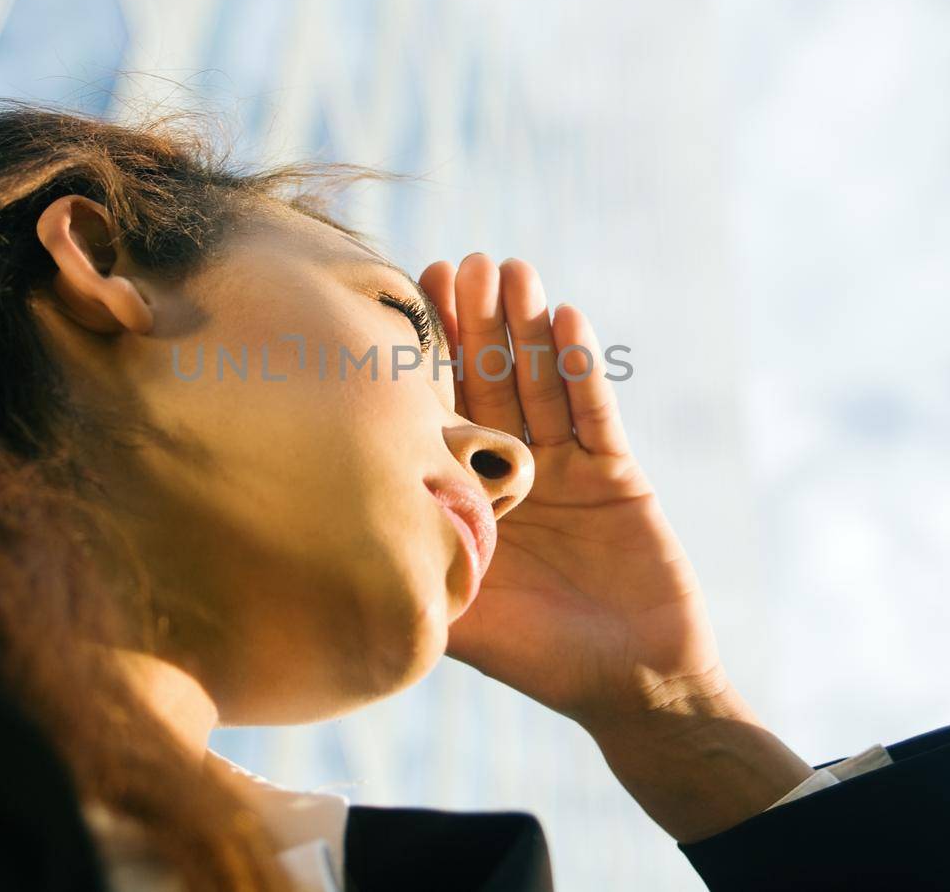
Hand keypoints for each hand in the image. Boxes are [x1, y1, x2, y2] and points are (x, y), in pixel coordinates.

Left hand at [419, 254, 811, 840]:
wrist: (630, 685)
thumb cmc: (537, 659)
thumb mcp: (457, 616)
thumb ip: (409, 571)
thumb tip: (319, 548)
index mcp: (470, 494)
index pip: (445, 409)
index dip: (431, 355)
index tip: (414, 295)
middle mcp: (515, 471)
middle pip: (493, 382)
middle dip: (479, 323)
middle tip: (464, 263)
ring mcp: (567, 467)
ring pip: (543, 383)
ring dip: (528, 328)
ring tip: (514, 270)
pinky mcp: (617, 473)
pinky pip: (595, 412)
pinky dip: (581, 369)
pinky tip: (566, 319)